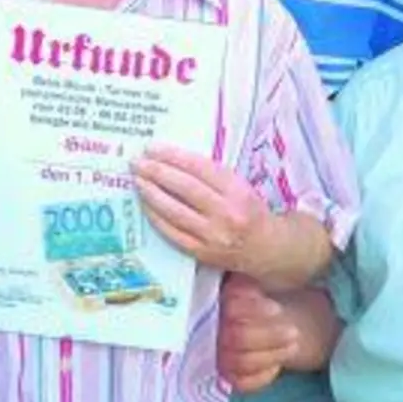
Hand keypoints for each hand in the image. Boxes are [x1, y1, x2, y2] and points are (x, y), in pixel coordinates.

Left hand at [131, 143, 273, 274]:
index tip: (154, 149)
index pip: (200, 169)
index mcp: (237, 191)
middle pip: (185, 188)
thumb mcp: (240, 186)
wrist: (266, 248)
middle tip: (137, 162)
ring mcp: (212, 235)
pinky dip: (156, 217)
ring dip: (151, 194)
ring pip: (175, 211)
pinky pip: (172, 233)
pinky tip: (145, 205)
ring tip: (137, 180)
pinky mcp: (201, 252)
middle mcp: (225, 213)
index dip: (174, 157)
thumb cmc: (250, 211)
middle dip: (157, 173)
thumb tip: (173, 161)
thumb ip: (213, 176)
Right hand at [216, 274, 298, 392]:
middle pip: (238, 338)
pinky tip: (276, 365)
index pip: (232, 309)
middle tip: (294, 332)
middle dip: (270, 336)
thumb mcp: (259, 282)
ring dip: (272, 354)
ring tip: (294, 345)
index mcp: (219, 302)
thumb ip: (253, 282)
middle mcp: (212, 331)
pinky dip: (262, 376)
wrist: (267, 317)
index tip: (277, 310)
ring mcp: (219, 355)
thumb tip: (258, 281)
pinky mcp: (228, 376)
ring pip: (242, 362)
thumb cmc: (262, 298)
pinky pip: (243, 383)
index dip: (255, 310)